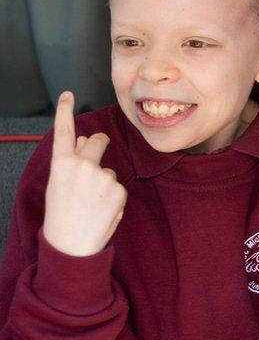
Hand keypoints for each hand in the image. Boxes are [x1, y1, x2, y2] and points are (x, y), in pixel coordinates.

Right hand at [42, 91, 127, 256]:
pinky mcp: (118, 189)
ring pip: (108, 169)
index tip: (68, 95)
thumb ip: (71, 160)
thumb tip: (84, 138)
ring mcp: (102, 176)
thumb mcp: (59, 183)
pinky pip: (117, 186)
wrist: (72, 244)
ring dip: (103, 182)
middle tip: (95, 158)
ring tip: (90, 203)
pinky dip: (112, 196)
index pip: (64, 131)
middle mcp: (82, 165)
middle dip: (99, 142)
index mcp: (61, 164)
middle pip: (97, 141)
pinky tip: (100, 209)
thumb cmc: (62, 214)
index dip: (65, 111)